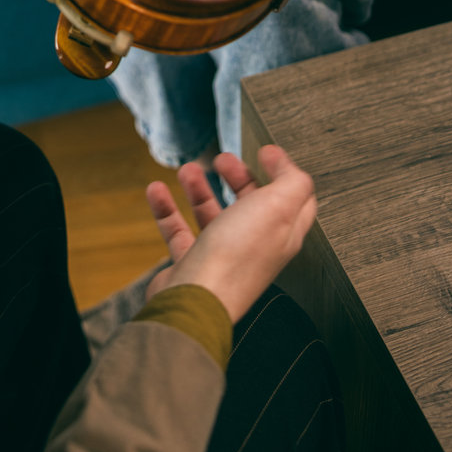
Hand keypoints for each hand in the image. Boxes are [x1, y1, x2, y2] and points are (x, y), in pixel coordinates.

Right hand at [144, 145, 316, 322]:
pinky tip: (157, 191)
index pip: (294, 201)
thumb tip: (288, 166)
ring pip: (213, 216)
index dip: (283, 173)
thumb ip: (292, 183)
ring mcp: (222, 256)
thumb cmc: (235, 258)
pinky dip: (167, 208)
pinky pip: (178, 230)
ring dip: (199, 189)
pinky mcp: (192, 263)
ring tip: (186, 170)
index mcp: (282, 234)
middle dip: (238, 177)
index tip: (265, 152)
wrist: (195, 299)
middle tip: (223, 159)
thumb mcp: (277, 207)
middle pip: (251, 206)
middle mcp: (255, 247)